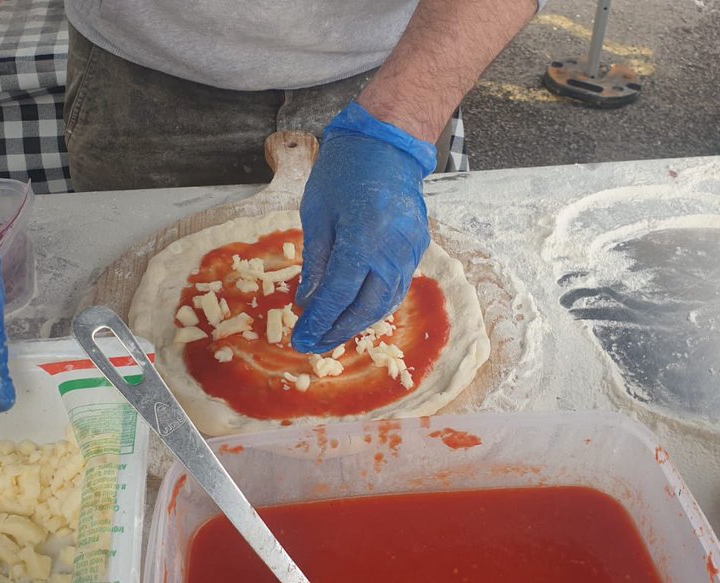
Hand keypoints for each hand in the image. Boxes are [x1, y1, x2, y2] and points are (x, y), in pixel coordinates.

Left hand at [292, 102, 436, 353]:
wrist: (387, 143)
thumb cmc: (344, 171)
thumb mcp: (317, 214)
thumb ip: (316, 263)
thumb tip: (307, 303)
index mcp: (363, 238)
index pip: (339, 294)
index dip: (320, 321)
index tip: (302, 340)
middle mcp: (392, 249)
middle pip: (367, 307)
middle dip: (339, 330)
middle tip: (314, 345)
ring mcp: (410, 249)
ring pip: (386, 301)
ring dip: (358, 322)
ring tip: (332, 333)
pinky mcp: (418, 246)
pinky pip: (397, 285)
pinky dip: (376, 304)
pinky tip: (356, 311)